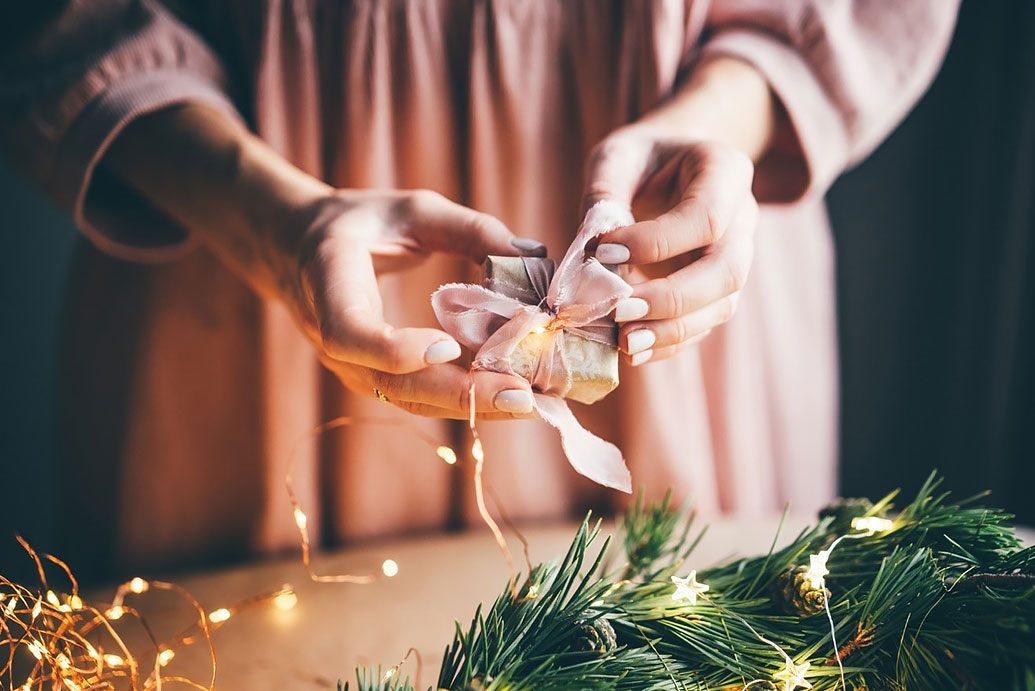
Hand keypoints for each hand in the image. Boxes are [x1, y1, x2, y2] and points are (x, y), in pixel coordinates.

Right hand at [101, 105, 546, 419]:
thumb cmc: (360, 225)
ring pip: (413, 402)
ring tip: (529, 401)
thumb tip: (529, 255)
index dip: (394, 348)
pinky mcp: (381, 381)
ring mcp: (357, 369)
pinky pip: (424, 399)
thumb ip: (466, 228)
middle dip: (461, 394)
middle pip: (393, 384)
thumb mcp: (410, 209)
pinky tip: (514, 394)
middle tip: (521, 396)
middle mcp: (336, 342)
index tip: (446, 345)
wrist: (302, 253)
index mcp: (329, 286)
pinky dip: (469, 399)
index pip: (350, 333)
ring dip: (474, 405)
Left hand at [583, 124, 758, 364]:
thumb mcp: (617, 157)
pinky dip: (669, 342)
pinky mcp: (717, 291)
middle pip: (727, 270)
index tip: (604, 251)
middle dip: (672, 298)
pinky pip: (703, 324)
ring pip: (721, 305)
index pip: (706, 217)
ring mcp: (736, 258)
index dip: (658, 242)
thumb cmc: (641, 157)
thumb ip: (605, 197)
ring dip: (672, 330)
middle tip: (619, 311)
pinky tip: (632, 351)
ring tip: (624, 342)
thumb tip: (592, 257)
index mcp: (726, 171)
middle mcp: (743, 218)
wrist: (669, 166)